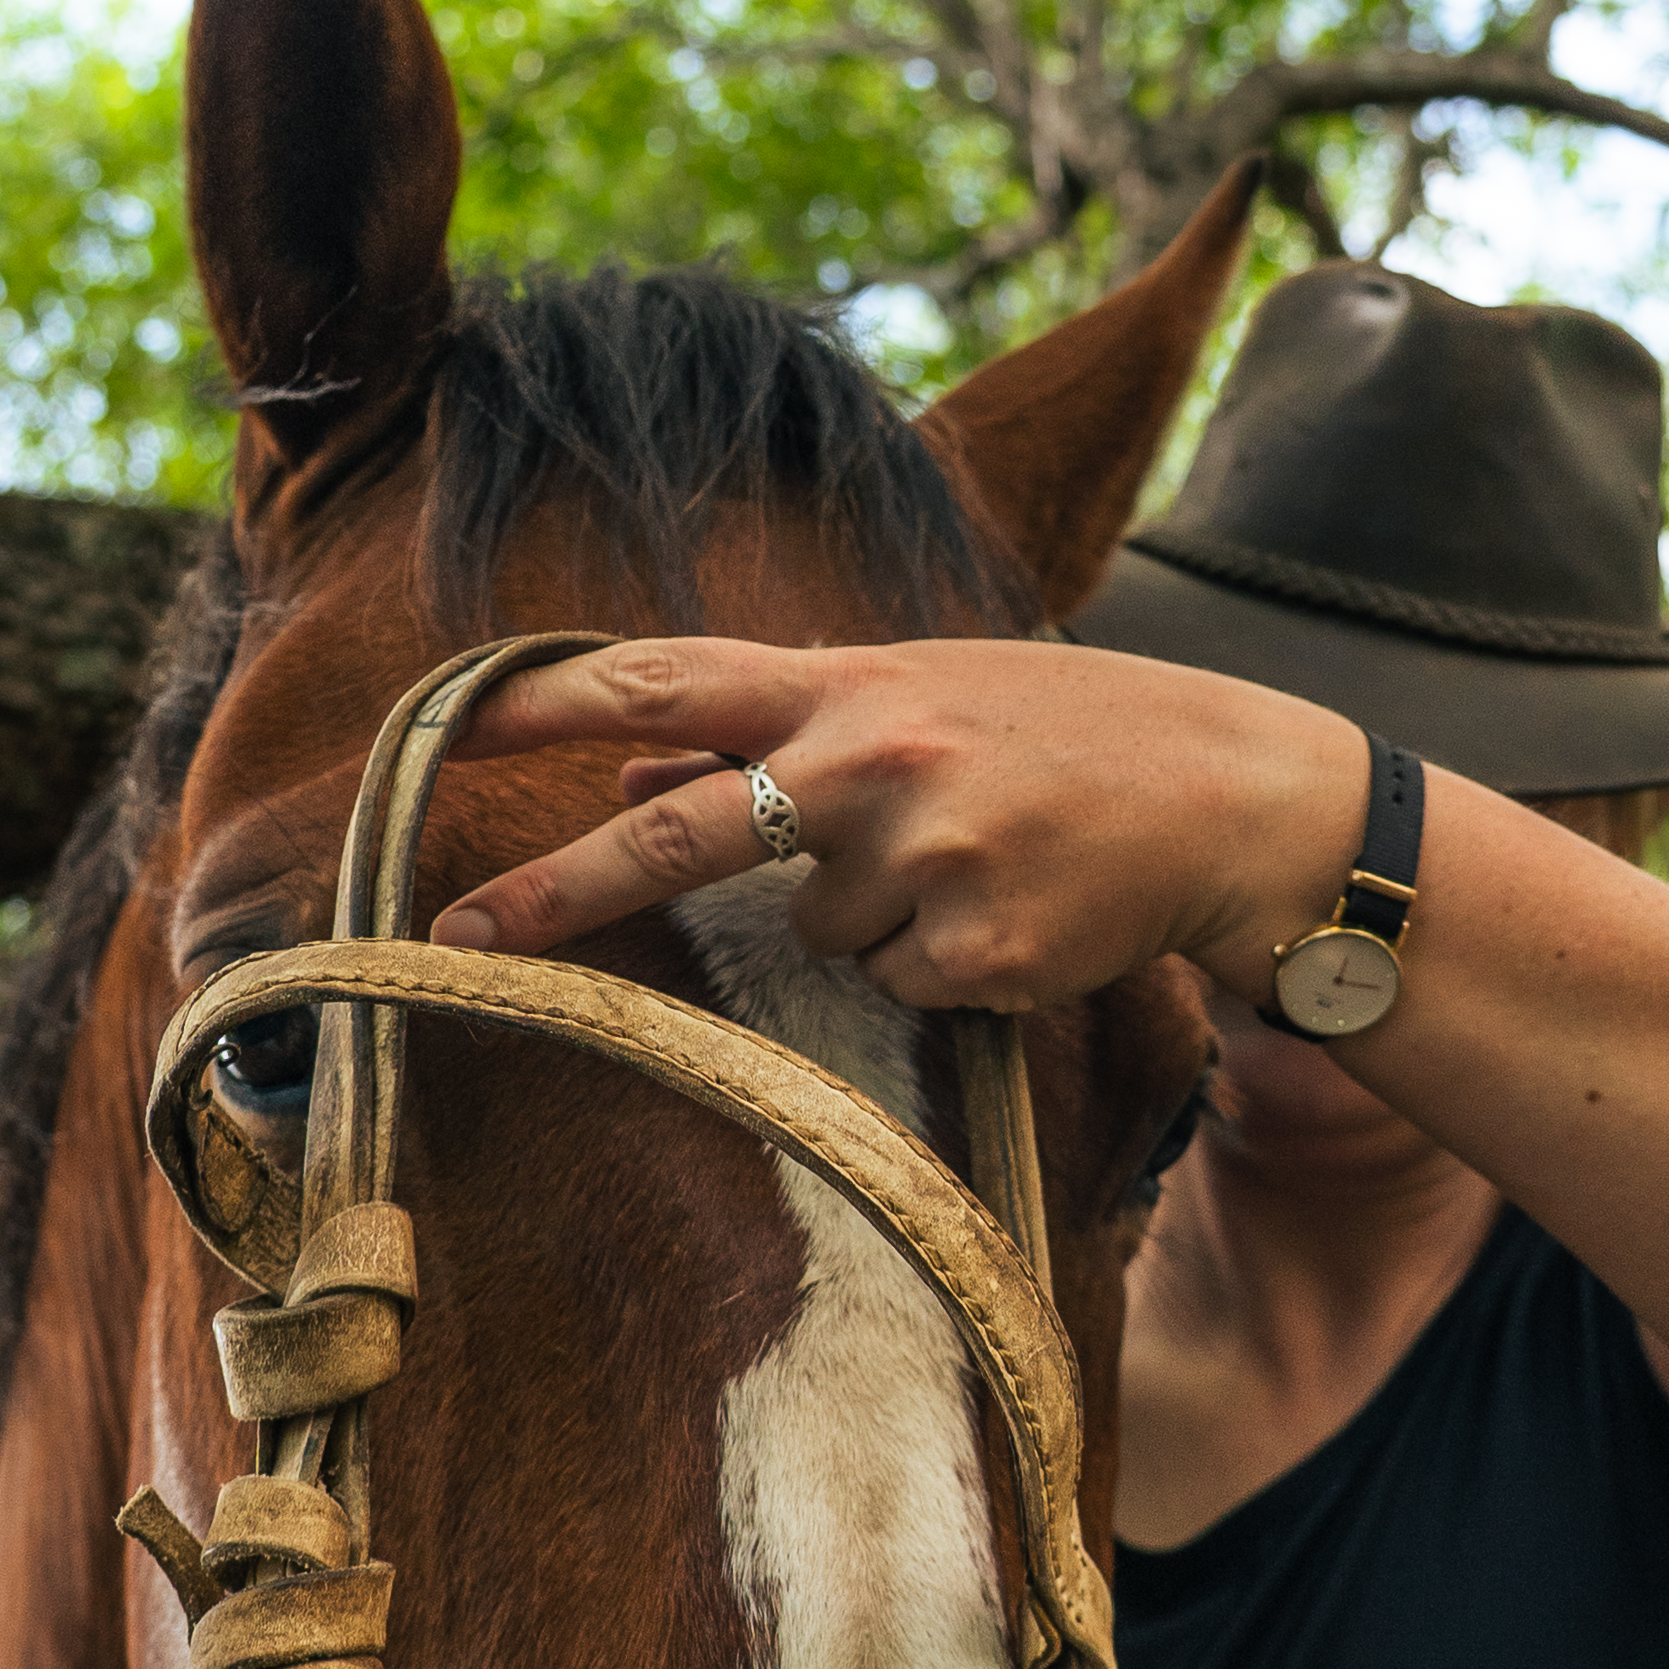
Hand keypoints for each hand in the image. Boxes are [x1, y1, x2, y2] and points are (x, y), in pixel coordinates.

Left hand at [429, 633, 1360, 1010]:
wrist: (1231, 799)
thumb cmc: (1062, 740)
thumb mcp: (917, 700)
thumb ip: (774, 733)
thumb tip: (621, 775)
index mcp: (847, 683)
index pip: (665, 680)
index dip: (544, 702)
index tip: (437, 726)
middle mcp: (869, 761)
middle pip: (673, 836)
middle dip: (553, 892)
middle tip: (449, 939)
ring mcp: (920, 860)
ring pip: (813, 937)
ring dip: (870, 920)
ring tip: (975, 866)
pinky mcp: (971, 955)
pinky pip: (895, 988)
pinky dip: (939, 968)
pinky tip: (1014, 916)